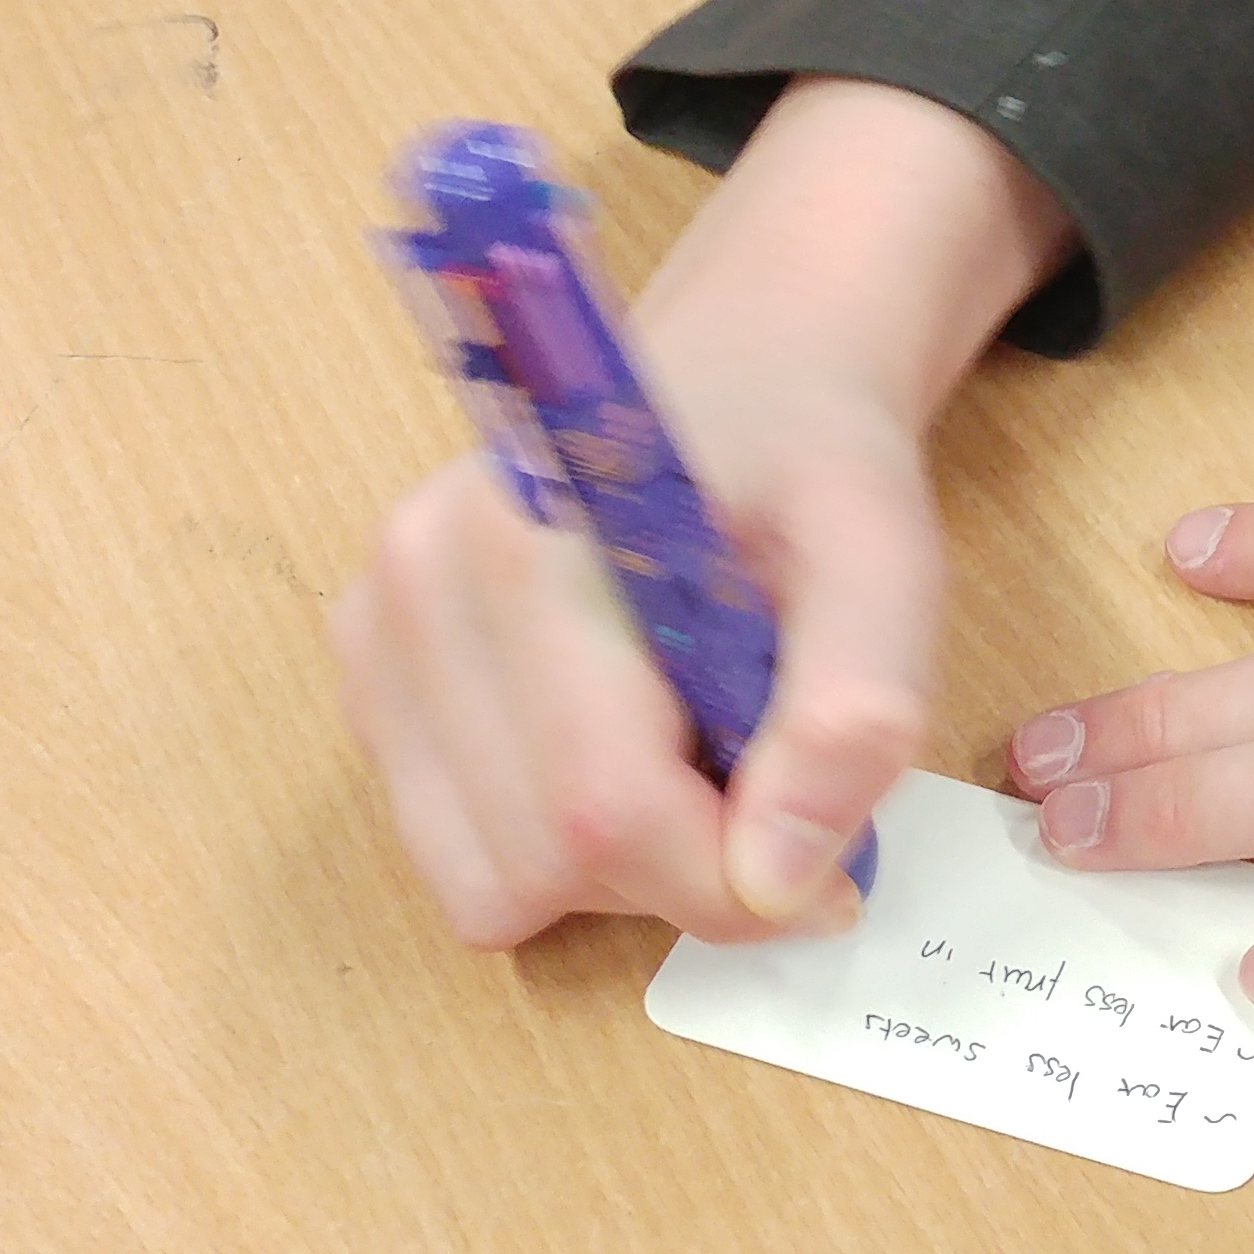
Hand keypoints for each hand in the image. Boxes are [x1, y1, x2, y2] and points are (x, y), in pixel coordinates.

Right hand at [329, 75, 1073, 947]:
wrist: (745, 367)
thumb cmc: (812, 460)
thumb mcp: (885, 552)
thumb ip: (855, 706)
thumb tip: (781, 878)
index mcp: (529, 541)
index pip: (605, 812)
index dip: (733, 885)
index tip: (830, 877)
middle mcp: (416, 587)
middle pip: (542, 865)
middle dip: (683, 871)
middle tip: (769, 784)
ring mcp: (372, 634)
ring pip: (488, 886)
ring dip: (615, 872)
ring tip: (694, 752)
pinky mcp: (368, 677)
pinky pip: (456, 855)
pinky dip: (551, 850)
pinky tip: (625, 748)